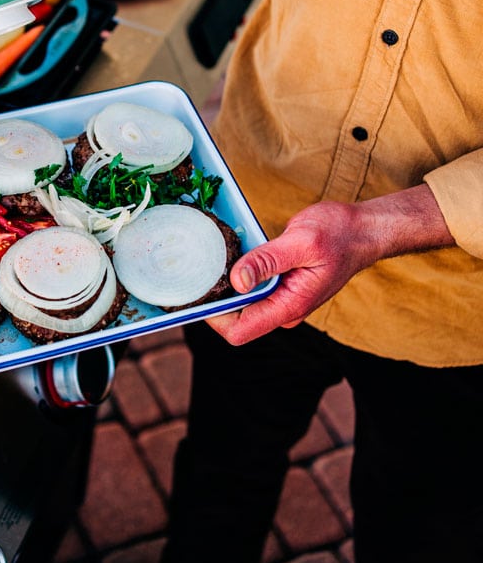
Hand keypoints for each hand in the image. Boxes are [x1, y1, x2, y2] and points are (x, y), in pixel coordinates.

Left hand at [209, 183, 453, 345]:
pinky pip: (251, 289)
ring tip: (213, 256)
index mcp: (289, 306)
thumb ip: (268, 261)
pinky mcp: (280, 287)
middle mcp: (284, 309)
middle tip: (201, 266)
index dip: (214, 317)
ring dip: (225, 285)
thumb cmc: (338, 234)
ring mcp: (282, 300)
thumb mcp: (300, 241)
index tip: (200, 290)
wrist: (362, 230)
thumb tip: (237, 281)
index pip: (239, 331)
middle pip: (235, 320)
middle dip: (215, 298)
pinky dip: (237, 275)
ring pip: (241, 304)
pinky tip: (231, 254)